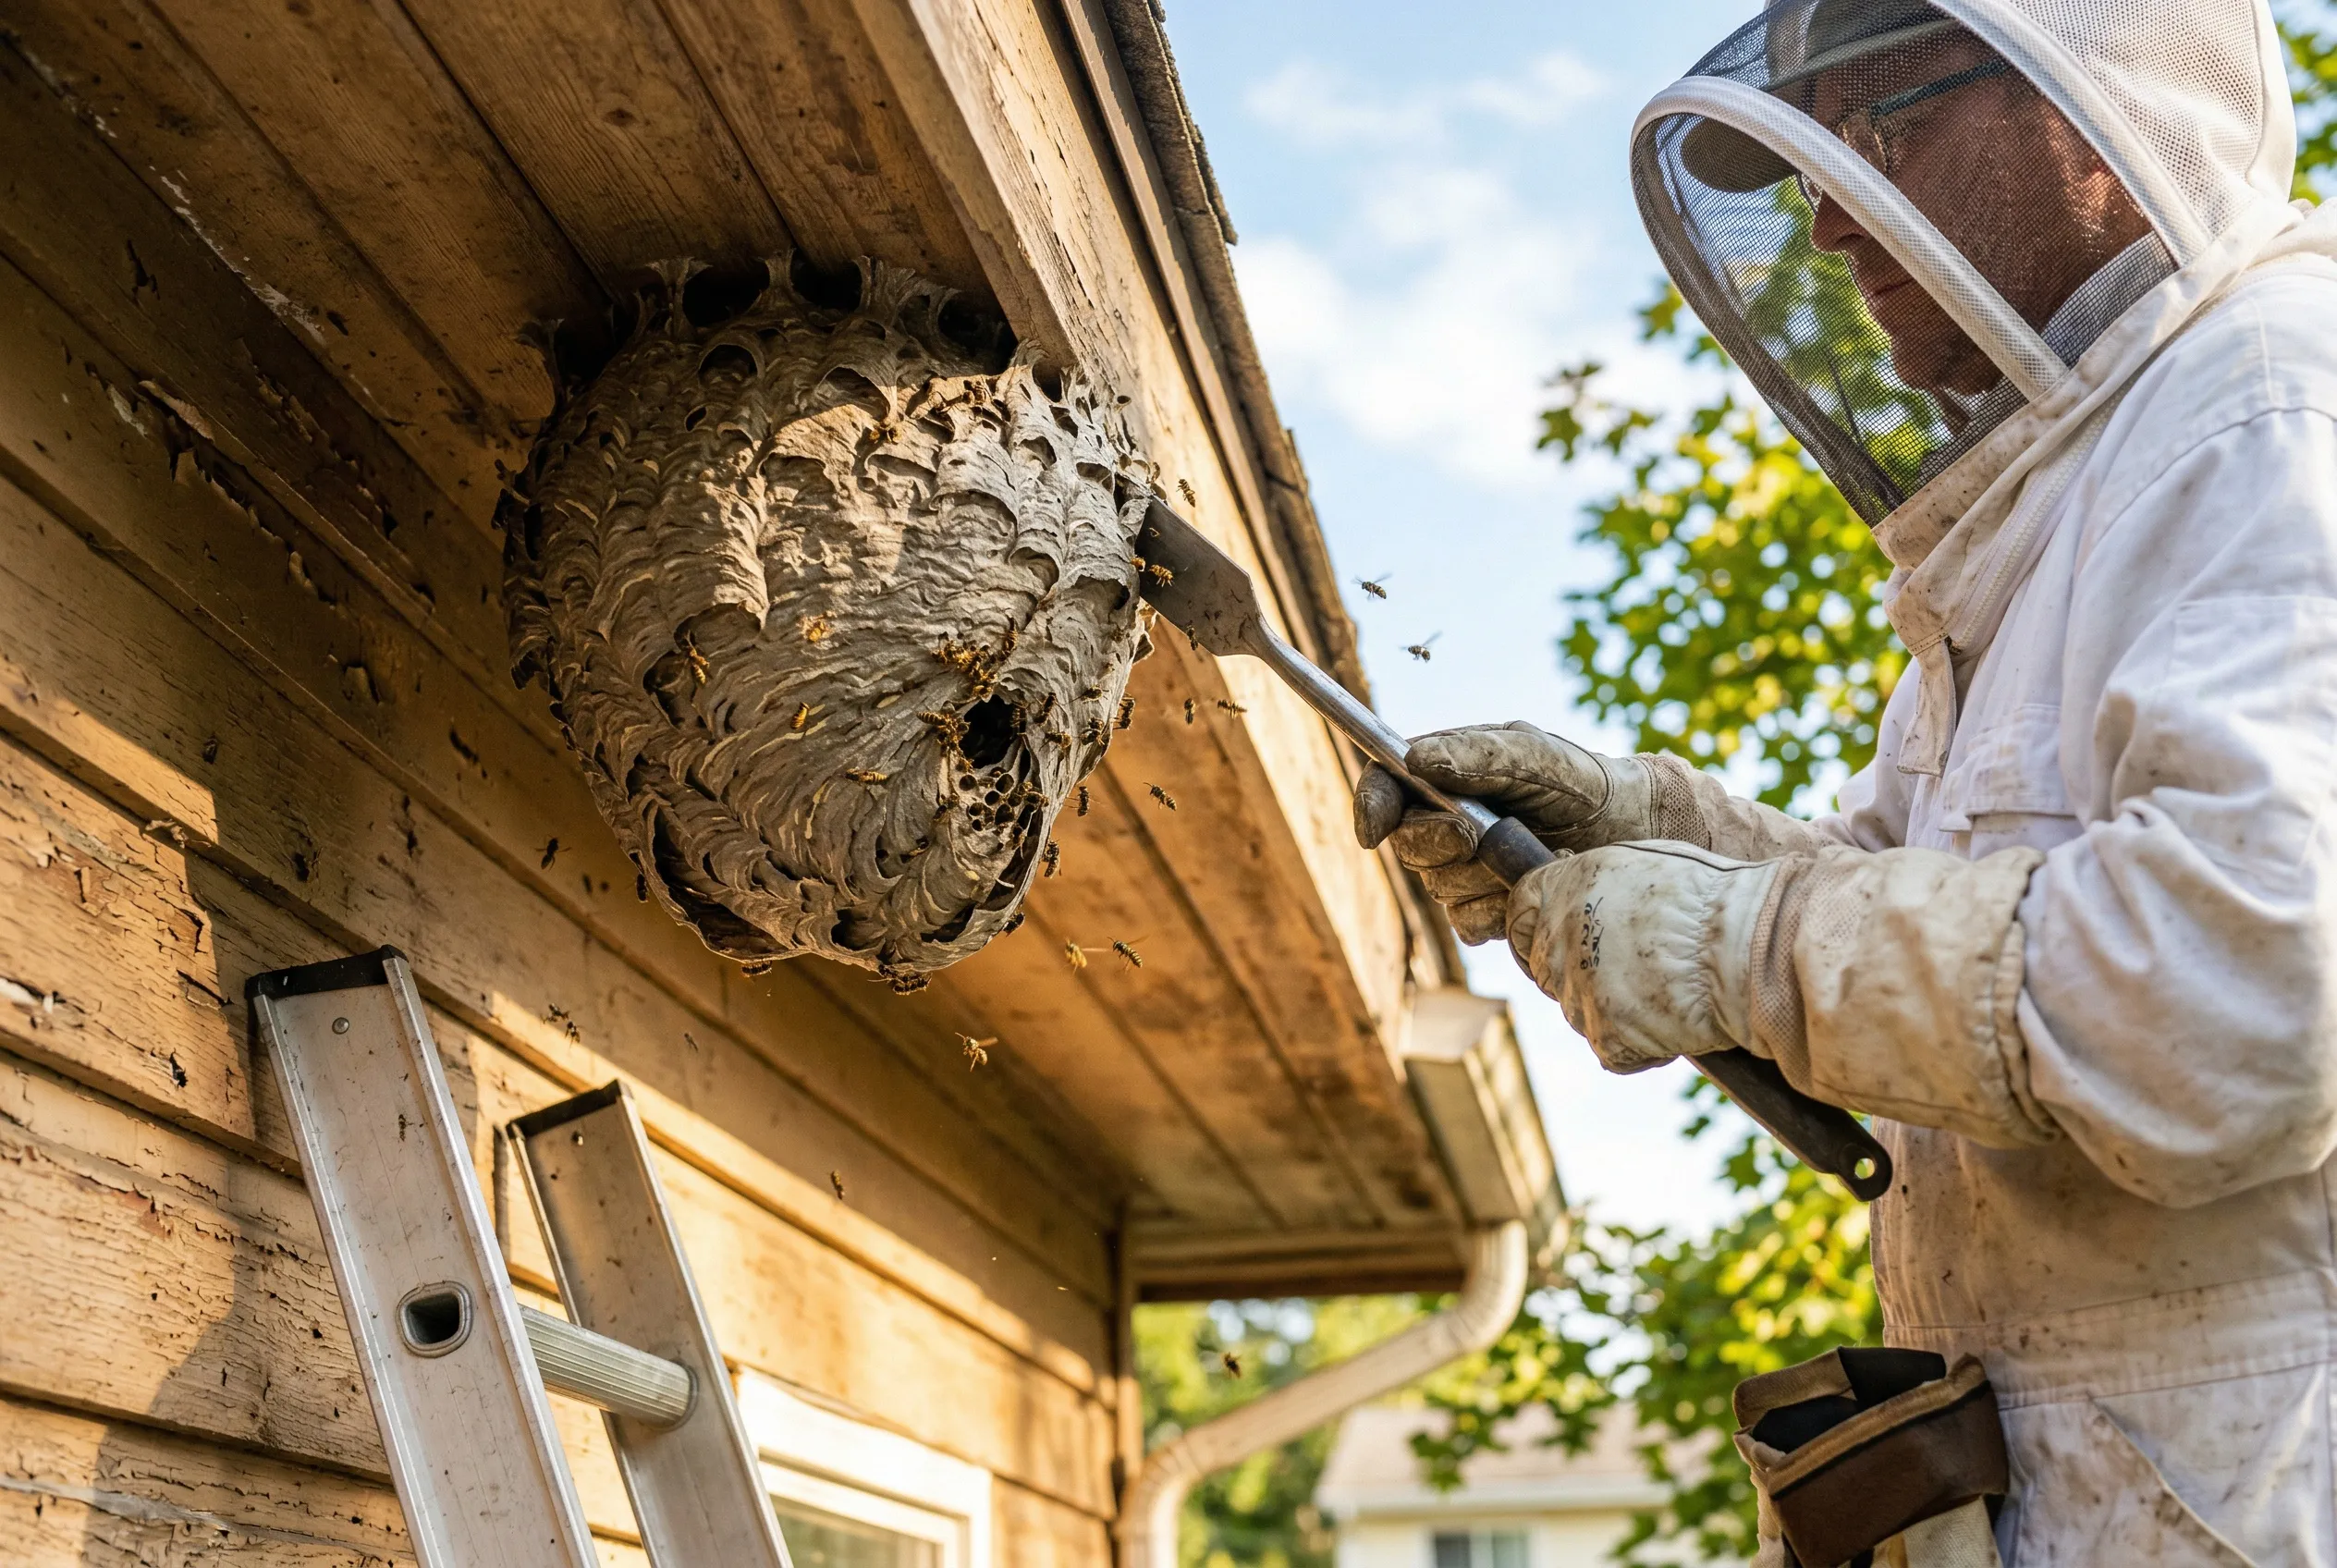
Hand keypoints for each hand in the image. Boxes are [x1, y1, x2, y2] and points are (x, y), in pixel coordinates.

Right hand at [1353, 722, 1643, 943]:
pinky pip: (1469, 924)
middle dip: (1441, 844)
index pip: (1385, 788)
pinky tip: (1535, 886)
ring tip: (1534, 853)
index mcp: (1445, 773)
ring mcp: (1464, 870)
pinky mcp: (1486, 911)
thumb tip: (1413, 759)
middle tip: (1479, 835)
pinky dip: (1501, 910)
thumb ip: (1477, 757)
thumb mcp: (1538, 757)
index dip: (1370, 807)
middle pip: (1407, 846)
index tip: (1374, 829)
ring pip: (1440, 889)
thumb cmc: (1583, 783)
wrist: (1632, 835)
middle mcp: (1445, 821)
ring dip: (1484, 877)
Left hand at [1505, 842, 1778, 1073]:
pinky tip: (1679, 1022)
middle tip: (1636, 971)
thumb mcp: (1648, 864)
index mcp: (1566, 886)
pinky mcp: (1605, 1036)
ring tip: (1670, 989)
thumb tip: (1588, 900)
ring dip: (1615, 1010)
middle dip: (1581, 974)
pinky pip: (1614, 1050)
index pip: (1520, 912)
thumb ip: (1601, 886)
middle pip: (1546, 968)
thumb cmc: (1715, 898)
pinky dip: (1643, 1047)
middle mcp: (1560, 936)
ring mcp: (1578, 990)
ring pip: (1580, 1012)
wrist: (1749, 946)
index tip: (1562, 940)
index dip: (1537, 930)